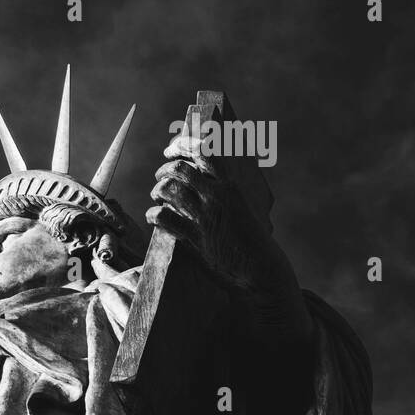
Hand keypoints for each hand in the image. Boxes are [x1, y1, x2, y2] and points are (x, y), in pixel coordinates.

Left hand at [148, 131, 313, 359]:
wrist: (260, 270)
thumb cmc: (252, 238)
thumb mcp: (244, 206)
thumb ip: (225, 190)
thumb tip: (204, 175)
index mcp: (231, 186)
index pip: (205, 151)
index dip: (182, 144)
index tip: (171, 149)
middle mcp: (217, 197)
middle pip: (179, 168)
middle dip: (164, 169)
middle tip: (161, 177)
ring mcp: (204, 217)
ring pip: (167, 190)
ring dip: (157, 191)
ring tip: (158, 197)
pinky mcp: (193, 238)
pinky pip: (162, 217)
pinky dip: (153, 214)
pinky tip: (156, 218)